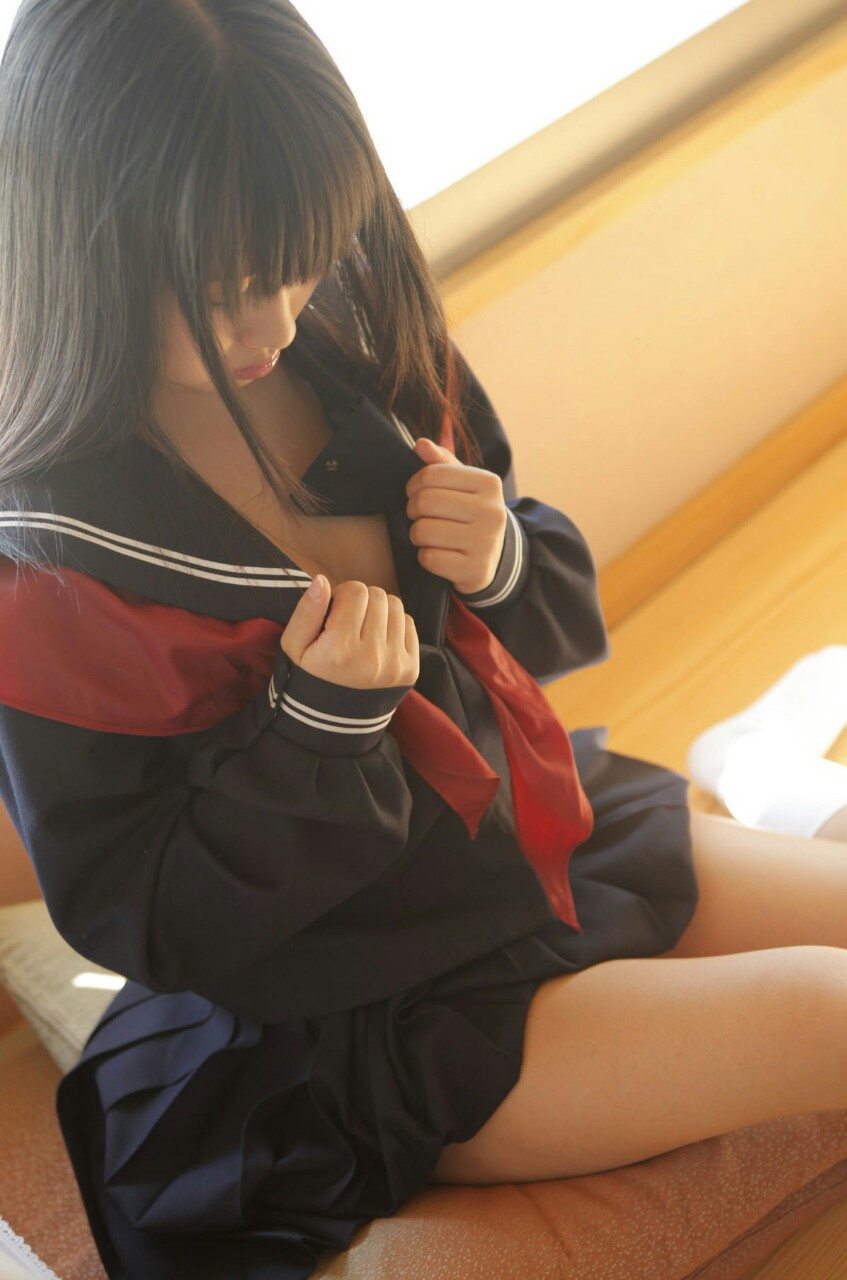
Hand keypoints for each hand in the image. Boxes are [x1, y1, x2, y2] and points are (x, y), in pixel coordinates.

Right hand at [280, 577, 419, 689]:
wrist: (333, 721)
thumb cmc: (310, 676)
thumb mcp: (293, 647)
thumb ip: (306, 612)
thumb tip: (322, 581)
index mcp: (339, 649)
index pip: (356, 591)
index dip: (343, 594)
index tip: (335, 611)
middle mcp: (371, 657)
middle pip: (378, 595)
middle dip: (362, 601)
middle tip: (349, 620)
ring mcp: (395, 665)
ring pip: (396, 606)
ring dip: (379, 611)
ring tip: (364, 630)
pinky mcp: (411, 670)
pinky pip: (409, 625)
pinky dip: (394, 626)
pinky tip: (378, 642)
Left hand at [405, 437, 507, 594]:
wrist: (494, 558)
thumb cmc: (470, 513)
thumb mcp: (463, 485)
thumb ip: (441, 462)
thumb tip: (420, 444)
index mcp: (489, 483)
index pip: (431, 474)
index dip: (413, 485)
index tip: (415, 493)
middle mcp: (492, 511)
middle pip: (425, 502)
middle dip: (412, 510)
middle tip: (417, 515)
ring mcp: (486, 543)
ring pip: (423, 531)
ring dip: (416, 534)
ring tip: (427, 534)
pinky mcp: (476, 569)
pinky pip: (429, 558)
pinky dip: (425, 557)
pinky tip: (437, 553)